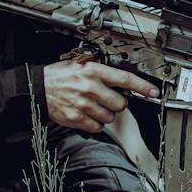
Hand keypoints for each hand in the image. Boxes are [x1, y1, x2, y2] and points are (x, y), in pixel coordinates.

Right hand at [41, 60, 159, 133]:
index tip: (154, 92)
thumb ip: (103, 73)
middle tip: (109, 100)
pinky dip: (95, 123)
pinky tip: (87, 114)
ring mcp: (83, 104)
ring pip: (110, 117)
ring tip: (94, 106)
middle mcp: (90, 87)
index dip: (142, 86)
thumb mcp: (82, 65)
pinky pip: (97, 126)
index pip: (125, 79)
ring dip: (106, 114)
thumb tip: (124, 84)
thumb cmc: (61, 76)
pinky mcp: (76, 118)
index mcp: (93, 71)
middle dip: (118, 104)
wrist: (38, 87)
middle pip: (121, 104)